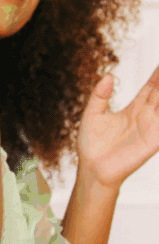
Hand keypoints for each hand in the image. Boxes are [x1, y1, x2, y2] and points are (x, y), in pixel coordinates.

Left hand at [76, 66, 158, 188]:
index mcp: (132, 110)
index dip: (157, 76)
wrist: (91, 167)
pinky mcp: (153, 141)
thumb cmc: (91, 144)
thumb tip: (109, 76)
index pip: (150, 89)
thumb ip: (100, 95)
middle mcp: (145, 117)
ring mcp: (151, 128)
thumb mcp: (92, 114)